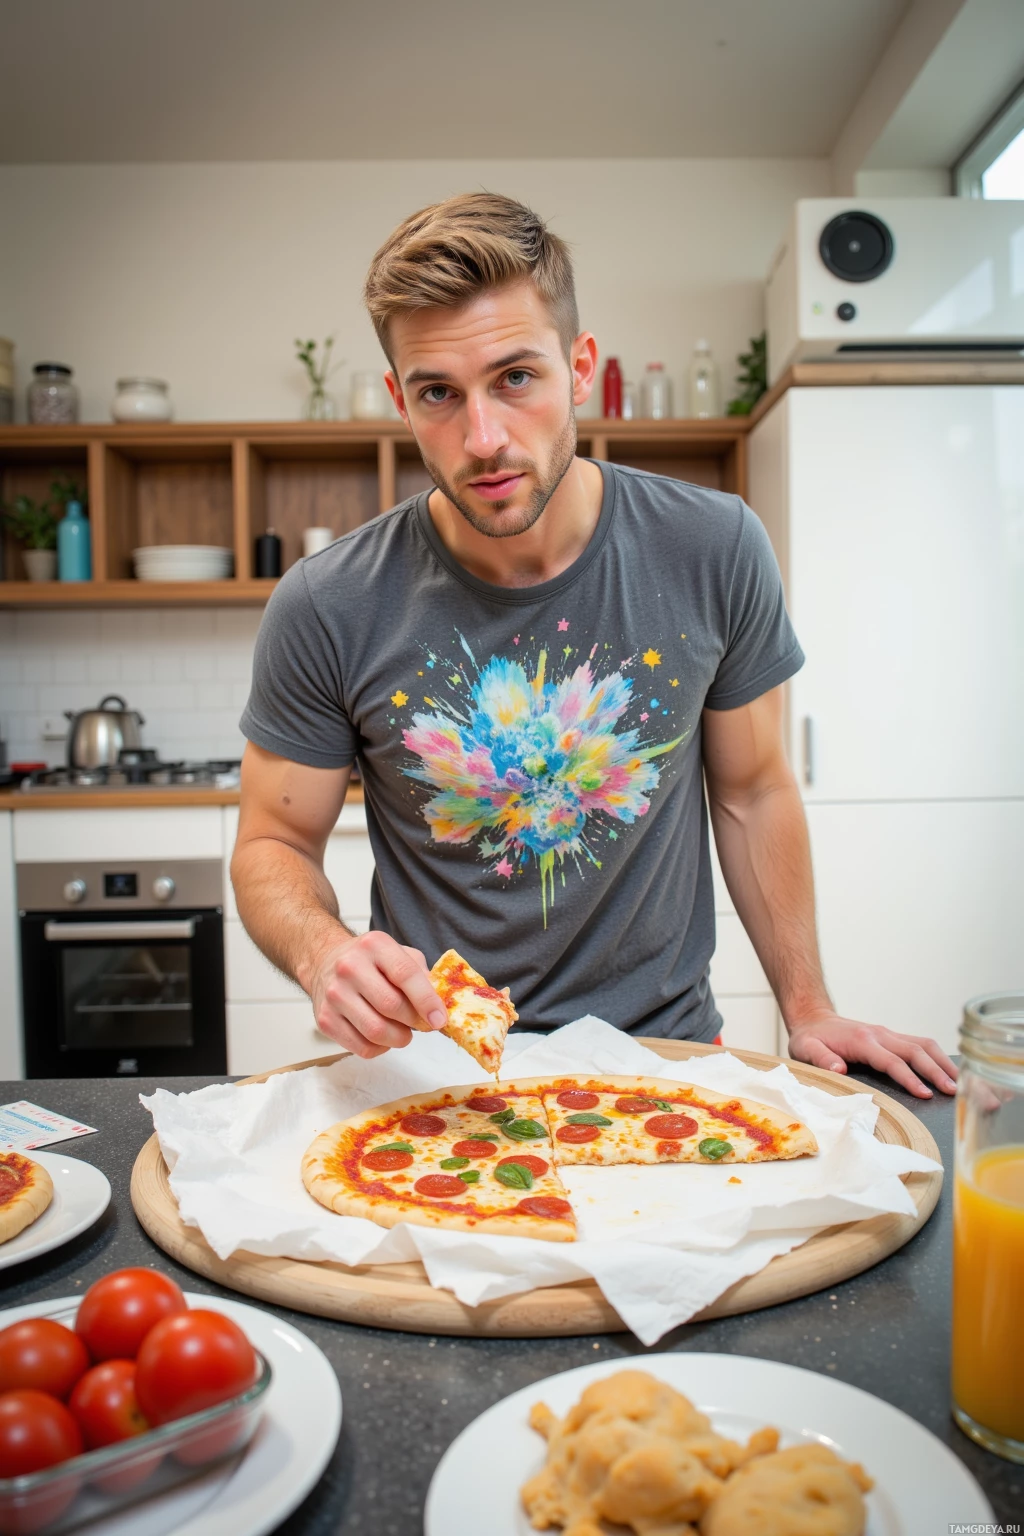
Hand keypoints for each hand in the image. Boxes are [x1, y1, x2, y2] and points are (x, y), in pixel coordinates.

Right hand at [310, 932, 446, 1058]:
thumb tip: (441, 1003)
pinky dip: (381, 1048)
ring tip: (403, 1032)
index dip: (427, 1000)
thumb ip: (421, 974)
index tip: (440, 1019)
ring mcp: (334, 995)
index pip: (405, 974)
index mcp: (374, 945)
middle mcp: (349, 967)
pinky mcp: (325, 1020)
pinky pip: (362, 1048)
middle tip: (422, 1024)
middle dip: (414, 1021)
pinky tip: (383, 1037)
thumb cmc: (370, 961)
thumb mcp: (398, 954)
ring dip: (399, 1038)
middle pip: (391, 1006)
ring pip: (376, 1031)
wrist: (325, 963)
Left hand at [786, 1013, 957, 1098]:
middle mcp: (880, 1035)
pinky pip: (920, 1044)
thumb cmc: (810, 1037)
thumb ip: (821, 1059)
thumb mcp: (805, 1049)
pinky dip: (938, 1056)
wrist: (813, 1017)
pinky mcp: (891, 1037)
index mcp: (862, 1041)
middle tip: (958, 1093)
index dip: (910, 1078)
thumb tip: (840, 1068)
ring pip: (924, 1045)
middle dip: (939, 1072)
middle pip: (917, 1052)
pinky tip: (950, 1070)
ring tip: (963, 1084)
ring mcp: (888, 1034)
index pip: (892, 1061)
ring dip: (945, 1063)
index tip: (926, 1094)